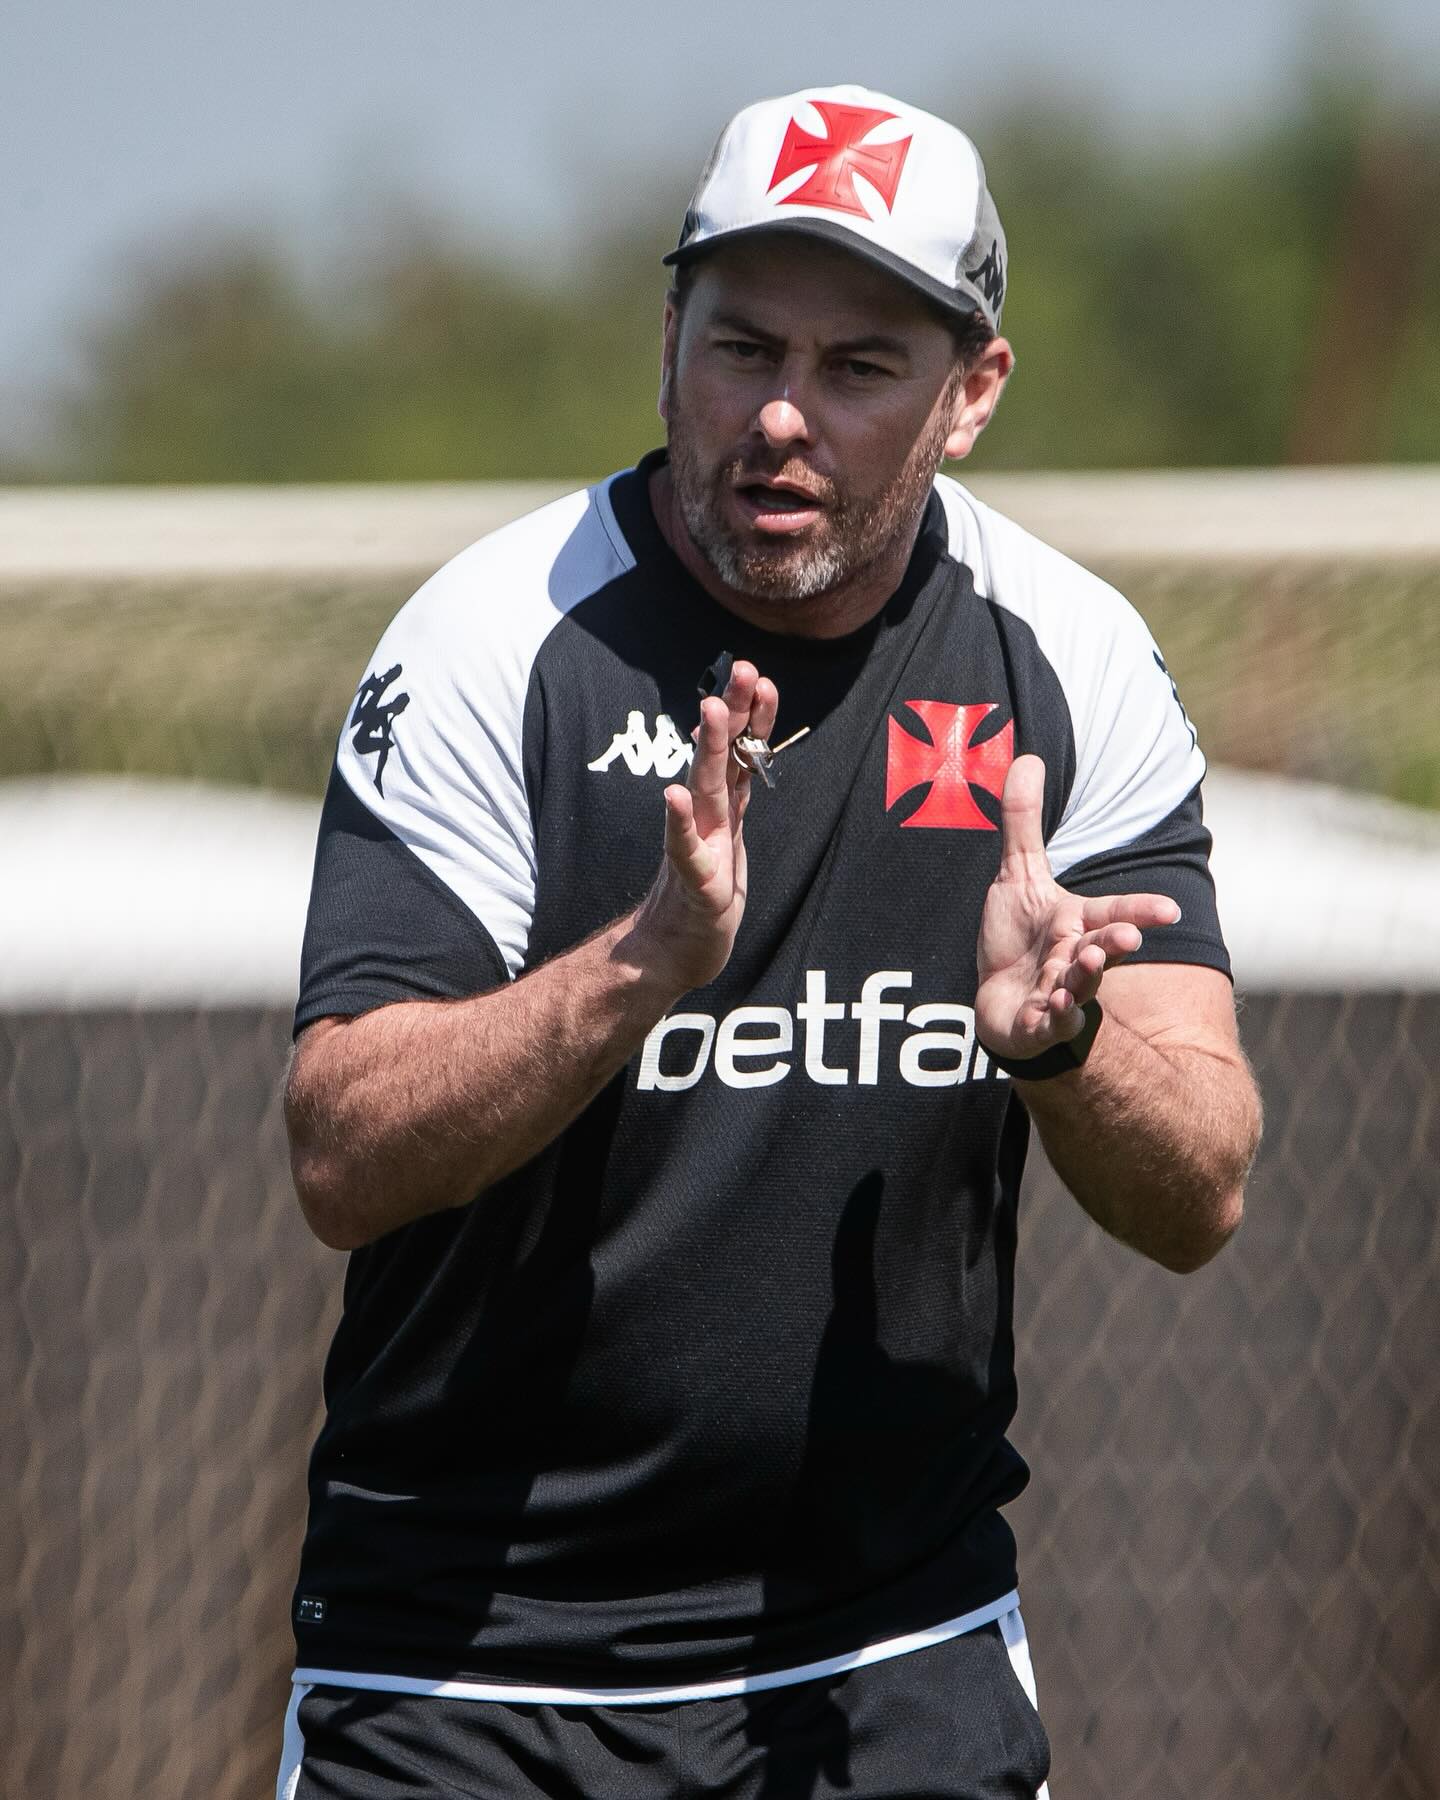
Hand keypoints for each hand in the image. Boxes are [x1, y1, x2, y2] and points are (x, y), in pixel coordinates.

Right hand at [631, 659, 777, 993]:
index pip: (743, 755)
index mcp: (726, 811)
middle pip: (724, 758)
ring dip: (709, 750)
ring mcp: (699, 849)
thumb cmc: (704, 896)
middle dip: (734, 712)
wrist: (671, 954)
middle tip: (741, 669)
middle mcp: (711, 821)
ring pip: (707, 792)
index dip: (754, 717)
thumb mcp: (730, 839)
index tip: (762, 676)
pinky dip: (680, 823)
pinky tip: (673, 796)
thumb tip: (741, 749)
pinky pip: (687, 852)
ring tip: (712, 710)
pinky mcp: (694, 887)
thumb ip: (732, 794)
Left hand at [975, 755, 1179, 1060]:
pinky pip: (1048, 1024)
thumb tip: (1029, 758)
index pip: (1113, 912)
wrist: (1000, 1001)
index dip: (1140, 910)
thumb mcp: (1017, 875)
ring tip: (1085, 965)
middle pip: (1101, 950)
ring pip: (1078, 987)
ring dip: (1083, 978)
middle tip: (1128, 937)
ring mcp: (1059, 993)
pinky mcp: (1037, 1025)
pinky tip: (1050, 1009)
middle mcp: (1073, 958)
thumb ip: (1024, 822)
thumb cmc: (1017, 939)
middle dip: (1115, 943)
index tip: (1170, 909)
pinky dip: (1052, 1018)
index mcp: (1076, 923)